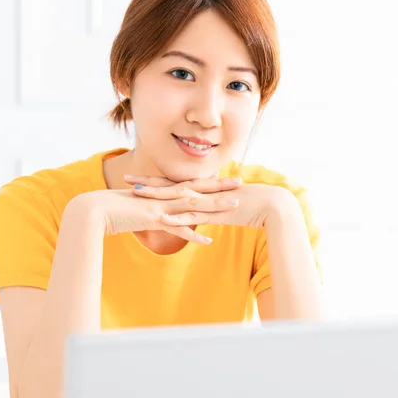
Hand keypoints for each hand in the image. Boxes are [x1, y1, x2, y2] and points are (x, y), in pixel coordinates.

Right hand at [77, 176, 243, 244]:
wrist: (96, 209)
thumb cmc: (117, 209)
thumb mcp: (140, 207)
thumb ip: (154, 209)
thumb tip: (163, 213)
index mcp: (163, 192)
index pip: (192, 185)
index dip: (212, 182)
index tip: (229, 179)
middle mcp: (165, 197)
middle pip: (198, 190)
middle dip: (221, 187)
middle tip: (241, 183)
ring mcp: (161, 207)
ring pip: (193, 205)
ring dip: (215, 206)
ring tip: (234, 206)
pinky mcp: (154, 220)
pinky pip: (177, 228)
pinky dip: (193, 235)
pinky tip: (208, 241)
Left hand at [126, 175, 292, 229]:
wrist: (271, 204)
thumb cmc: (249, 205)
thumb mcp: (224, 206)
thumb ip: (210, 208)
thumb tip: (199, 213)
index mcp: (203, 189)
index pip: (173, 183)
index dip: (154, 180)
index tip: (136, 178)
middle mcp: (202, 192)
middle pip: (169, 186)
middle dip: (147, 183)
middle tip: (126, 179)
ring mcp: (208, 202)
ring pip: (177, 198)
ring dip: (157, 196)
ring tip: (137, 195)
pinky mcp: (216, 214)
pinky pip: (193, 216)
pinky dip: (177, 217)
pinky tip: (162, 219)